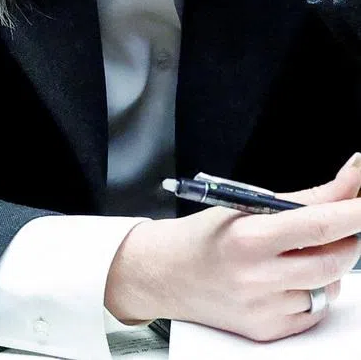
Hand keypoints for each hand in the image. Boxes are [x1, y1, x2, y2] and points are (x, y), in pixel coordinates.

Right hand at [105, 154, 360, 339]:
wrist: (168, 273)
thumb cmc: (207, 234)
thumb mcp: (245, 204)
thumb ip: (306, 198)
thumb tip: (354, 180)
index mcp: (247, 238)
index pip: (318, 225)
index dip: (354, 214)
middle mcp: (257, 277)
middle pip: (334, 261)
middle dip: (348, 240)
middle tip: (342, 226)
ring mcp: (265, 308)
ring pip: (328, 288)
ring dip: (327, 268)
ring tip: (294, 255)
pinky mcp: (269, 331)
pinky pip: (315, 312)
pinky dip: (312, 292)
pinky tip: (286, 279)